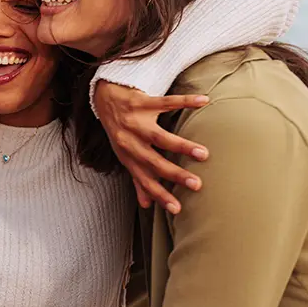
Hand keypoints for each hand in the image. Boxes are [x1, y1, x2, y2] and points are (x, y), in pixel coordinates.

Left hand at [92, 82, 210, 213]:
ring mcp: (136, 122)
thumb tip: (146, 205)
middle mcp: (131, 141)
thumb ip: (138, 179)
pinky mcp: (142, 102)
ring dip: (182, 146)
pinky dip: (186, 101)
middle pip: (154, 162)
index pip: (145, 180)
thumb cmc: (120, 130)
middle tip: (196, 184)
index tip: (177, 209)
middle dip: (175, 174)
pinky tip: (203, 102)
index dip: (160, 195)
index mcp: (128, 157)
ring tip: (203, 154)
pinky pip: (166, 102)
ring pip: (160, 137)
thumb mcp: (125, 155)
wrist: (104, 97)